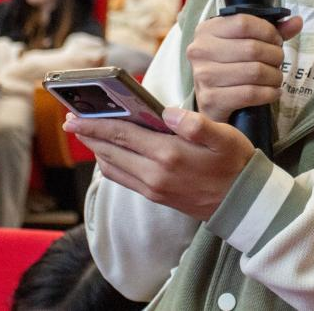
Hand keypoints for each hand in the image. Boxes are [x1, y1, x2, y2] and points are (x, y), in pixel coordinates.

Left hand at [65, 106, 254, 220]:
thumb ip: (195, 124)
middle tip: (71, 121)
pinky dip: (110, 165)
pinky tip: (110, 154)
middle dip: (89, 135)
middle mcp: (155, 174)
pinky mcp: (155, 196)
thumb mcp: (224, 137)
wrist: (242, 202)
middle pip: (110, 151)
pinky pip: (123, 179)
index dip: (95, 124)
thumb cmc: (235, 163)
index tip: (74, 116)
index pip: (122, 135)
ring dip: (97, 150)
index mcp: (168, 154)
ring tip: (87, 135)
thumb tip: (167, 112)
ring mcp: (153, 188)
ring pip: (112, 167)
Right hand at [187, 13, 301, 123]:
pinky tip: (272, 92)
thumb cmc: (231, 66)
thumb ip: (271, 31)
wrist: (213, 102)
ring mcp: (203, 76)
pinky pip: (251, 93)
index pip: (244, 23)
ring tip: (276, 78)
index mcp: (207, 30)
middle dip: (275, 56)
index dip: (268, 32)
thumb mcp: (246, 42)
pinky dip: (269, 93)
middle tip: (278, 62)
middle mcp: (200, 50)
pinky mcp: (211, 99)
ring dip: (274, 76)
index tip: (276, 41)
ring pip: (255, 71)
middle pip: (252, 48)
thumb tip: (297, 21)